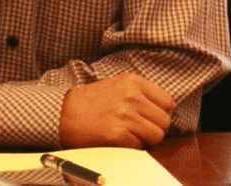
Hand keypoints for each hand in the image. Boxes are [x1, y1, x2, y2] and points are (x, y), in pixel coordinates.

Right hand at [58, 72, 175, 148]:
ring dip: (145, 140)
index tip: (149, 118)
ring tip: (129, 134)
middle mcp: (131, 96)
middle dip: (154, 128)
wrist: (63, 114)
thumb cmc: (90, 102)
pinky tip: (118, 140)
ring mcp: (125, 115)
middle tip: (138, 129)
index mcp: (133, 81)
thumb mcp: (117, 86)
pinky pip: (141, 147)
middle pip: (165, 121)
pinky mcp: (118, 135)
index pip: (168, 102)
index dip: (160, 114)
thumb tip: (165, 110)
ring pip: (157, 135)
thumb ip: (141, 94)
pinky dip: (132, 148)